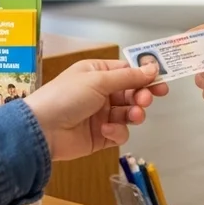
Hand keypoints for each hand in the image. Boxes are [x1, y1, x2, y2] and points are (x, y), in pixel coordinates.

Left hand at [23, 59, 169, 161]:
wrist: (41, 130)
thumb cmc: (65, 97)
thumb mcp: (99, 81)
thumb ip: (129, 77)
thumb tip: (153, 68)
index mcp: (97, 73)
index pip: (128, 71)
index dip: (145, 75)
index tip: (162, 80)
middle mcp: (100, 93)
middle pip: (132, 93)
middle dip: (142, 95)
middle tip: (147, 99)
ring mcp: (100, 115)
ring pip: (129, 113)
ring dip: (134, 113)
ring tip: (134, 115)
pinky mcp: (100, 136)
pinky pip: (119, 133)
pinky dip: (117, 131)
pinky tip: (106, 130)